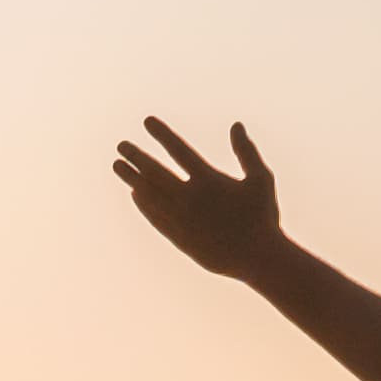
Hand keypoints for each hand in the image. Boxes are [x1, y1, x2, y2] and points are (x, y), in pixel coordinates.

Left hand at [113, 117, 288, 278]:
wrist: (256, 258)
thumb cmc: (262, 217)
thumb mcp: (260, 179)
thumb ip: (246, 152)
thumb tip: (236, 125)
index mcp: (209, 180)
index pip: (179, 150)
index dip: (162, 134)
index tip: (147, 122)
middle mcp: (190, 199)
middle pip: (155, 173)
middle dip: (136, 157)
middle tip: (121, 145)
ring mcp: (181, 220)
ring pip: (150, 195)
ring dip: (132, 179)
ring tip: (118, 166)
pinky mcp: (178, 238)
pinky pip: (155, 218)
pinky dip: (143, 205)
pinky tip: (136, 195)